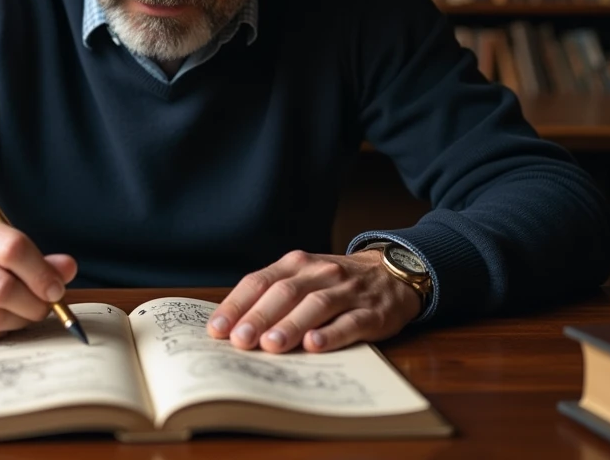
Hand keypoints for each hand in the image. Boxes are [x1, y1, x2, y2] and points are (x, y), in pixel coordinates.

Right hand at [0, 213, 76, 341]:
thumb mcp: (2, 247)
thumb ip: (38, 259)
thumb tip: (68, 268)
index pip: (13, 249)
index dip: (41, 274)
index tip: (57, 291)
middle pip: (3, 288)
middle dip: (33, 305)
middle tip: (44, 309)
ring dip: (18, 322)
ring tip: (24, 316)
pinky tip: (0, 322)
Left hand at [206, 249, 421, 353]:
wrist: (392, 273)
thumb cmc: (335, 282)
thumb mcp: (303, 277)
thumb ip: (272, 296)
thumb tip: (233, 327)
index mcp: (296, 263)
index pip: (259, 281)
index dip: (237, 305)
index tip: (217, 329)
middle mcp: (319, 273)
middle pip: (284, 292)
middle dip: (259, 317)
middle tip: (240, 341)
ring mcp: (347, 291)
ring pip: (316, 305)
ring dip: (291, 325)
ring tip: (271, 345)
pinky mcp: (372, 312)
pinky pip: (351, 321)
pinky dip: (331, 333)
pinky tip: (315, 345)